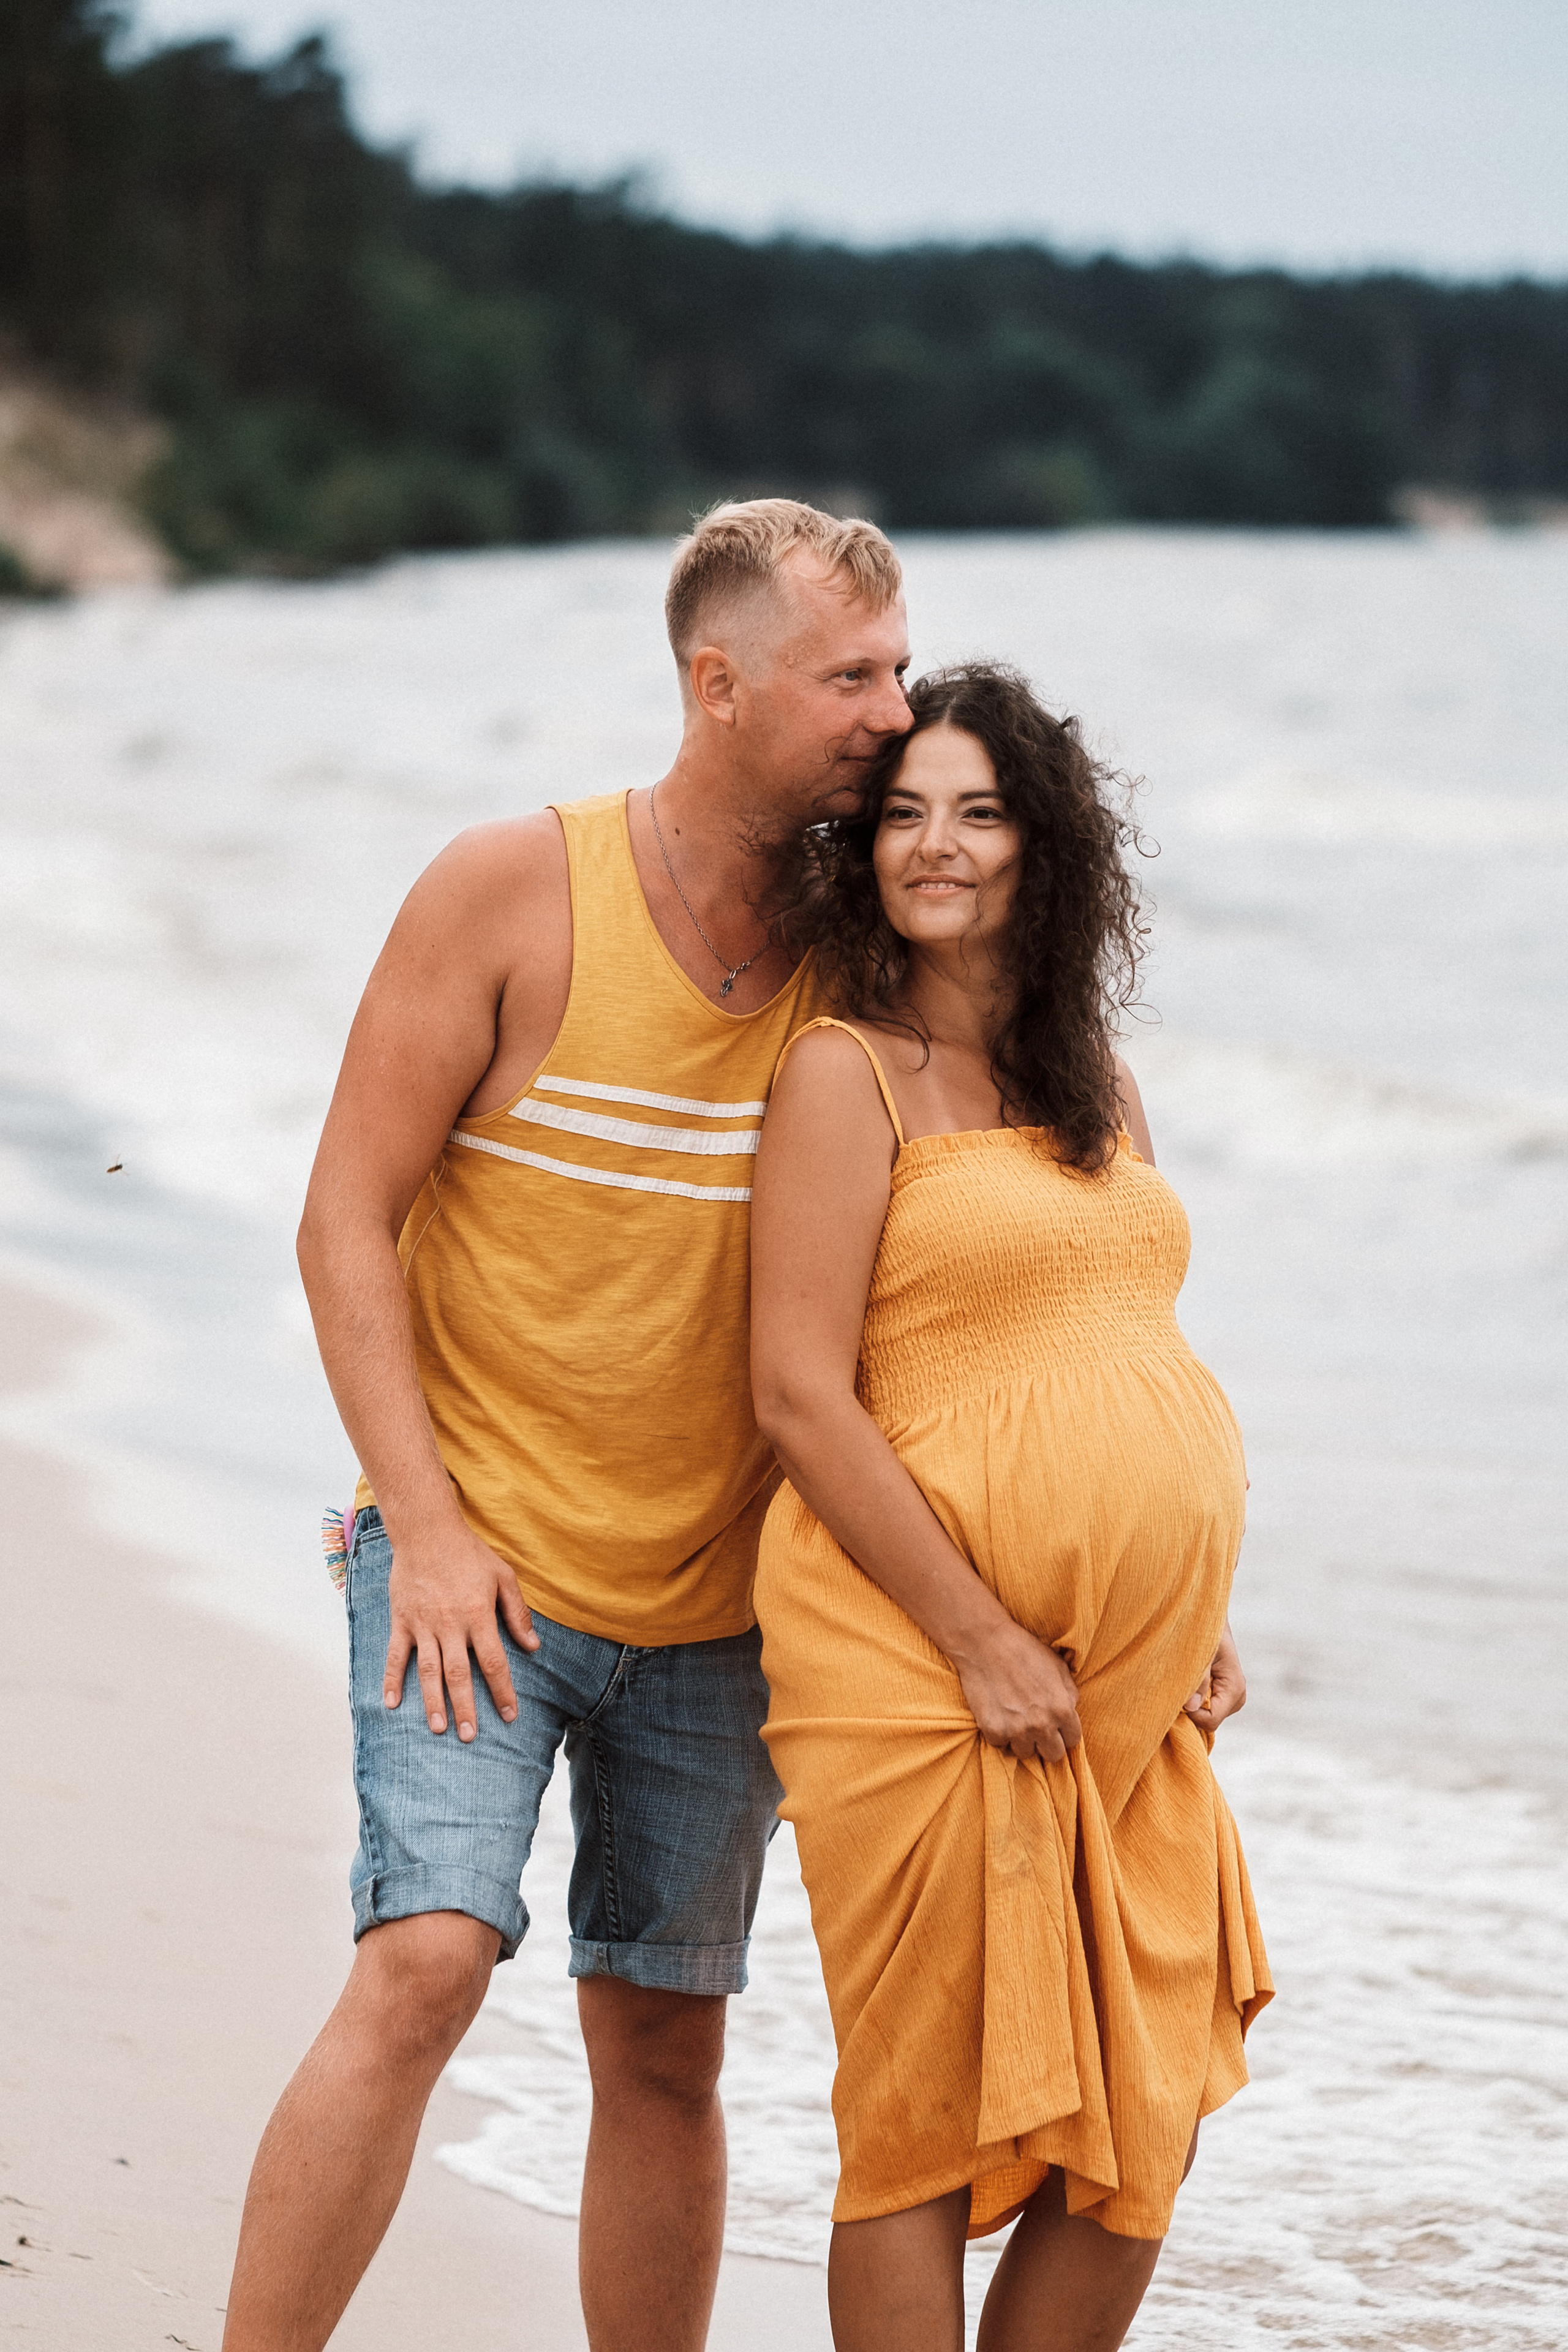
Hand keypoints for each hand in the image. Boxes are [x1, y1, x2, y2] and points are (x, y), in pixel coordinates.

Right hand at [383, 1518, 539, 1740]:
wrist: (427, 1531)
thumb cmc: (470, 1554)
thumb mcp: (504, 1577)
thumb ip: (518, 1614)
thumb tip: (533, 1647)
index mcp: (478, 1616)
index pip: (493, 1662)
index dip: (502, 1691)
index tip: (510, 1715)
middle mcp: (450, 1625)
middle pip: (459, 1675)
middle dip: (466, 1708)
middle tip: (471, 1737)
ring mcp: (423, 1624)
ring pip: (429, 1671)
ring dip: (433, 1702)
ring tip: (439, 1728)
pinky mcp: (402, 1620)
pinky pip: (396, 1655)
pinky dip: (392, 1679)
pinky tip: (391, 1703)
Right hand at [952, 1613, 1081, 1764]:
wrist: (985, 1643)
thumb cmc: (1024, 1650)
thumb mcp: (1058, 1666)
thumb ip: (1069, 1693)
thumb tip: (1071, 1710)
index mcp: (1062, 1709)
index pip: (1073, 1740)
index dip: (1064, 1733)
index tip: (1055, 1726)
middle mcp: (1042, 1725)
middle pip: (1053, 1755)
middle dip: (1046, 1743)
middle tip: (1035, 1728)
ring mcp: (1016, 1730)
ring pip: (1025, 1753)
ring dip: (1021, 1740)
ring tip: (1014, 1719)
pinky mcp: (993, 1730)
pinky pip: (1000, 1744)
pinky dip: (999, 1733)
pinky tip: (998, 1714)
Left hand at [1183, 1620, 1246, 1734]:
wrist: (1208, 1617)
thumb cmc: (1203, 1630)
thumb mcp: (1200, 1651)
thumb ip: (1197, 1679)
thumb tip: (1190, 1707)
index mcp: (1234, 1687)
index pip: (1211, 1720)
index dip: (1191, 1713)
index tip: (1178, 1694)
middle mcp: (1236, 1697)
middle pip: (1207, 1721)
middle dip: (1190, 1707)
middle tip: (1180, 1681)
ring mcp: (1229, 1698)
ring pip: (1203, 1716)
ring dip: (1189, 1701)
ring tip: (1184, 1676)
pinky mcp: (1221, 1695)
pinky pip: (1203, 1707)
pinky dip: (1191, 1697)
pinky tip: (1187, 1680)